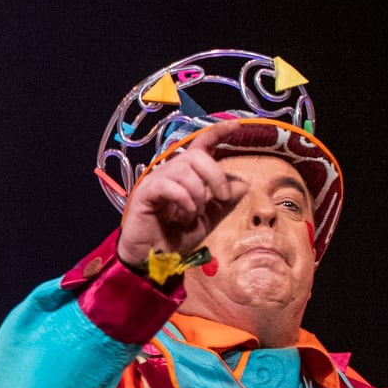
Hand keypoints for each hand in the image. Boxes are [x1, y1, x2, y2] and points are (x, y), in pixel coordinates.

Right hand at [117, 119, 248, 266]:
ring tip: (194, 215)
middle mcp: (170, 173)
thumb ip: (224, 202)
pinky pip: (170, 186)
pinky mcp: (145, 193)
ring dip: (198, 194)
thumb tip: (242, 183)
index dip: (218, 132)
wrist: (153, 260)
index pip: (201, 145)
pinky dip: (184, 200)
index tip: (237, 126)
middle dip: (216, 176)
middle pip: (197, 156)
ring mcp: (156, 181)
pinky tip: (185, 215)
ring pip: (185, 170)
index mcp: (186, 176)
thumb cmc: (175, 239)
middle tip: (220, 198)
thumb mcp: (208, 220)